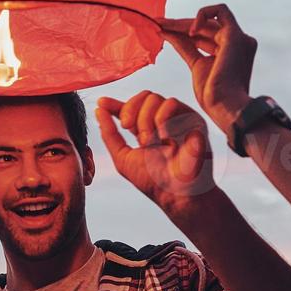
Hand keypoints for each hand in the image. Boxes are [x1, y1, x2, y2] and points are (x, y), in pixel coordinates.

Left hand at [96, 91, 216, 218]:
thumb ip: (110, 134)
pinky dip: (161, 117)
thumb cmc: (152, 181)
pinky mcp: (192, 119)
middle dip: (130, 109)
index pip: (131, 108)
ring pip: (155, 98)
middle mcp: (163, 122)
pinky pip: (171, 103)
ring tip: (148, 141)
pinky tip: (162, 137)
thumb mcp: (123, 158)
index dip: (116, 104)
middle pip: (143, 97)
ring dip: (145, 118)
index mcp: (146, 130)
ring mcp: (178, 120)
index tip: (101, 102)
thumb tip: (99, 110)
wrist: (176, 193)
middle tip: (127, 127)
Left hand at [157, 4, 257, 138]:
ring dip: (182, 21)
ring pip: (208, 21)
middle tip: (157, 23)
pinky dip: (202, 14)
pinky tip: (188, 30)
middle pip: (205, 27)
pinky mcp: (235, 36)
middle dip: (179, 25)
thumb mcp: (197, 65)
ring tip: (161, 24)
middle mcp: (238, 43)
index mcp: (231, 52)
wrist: (226, 106)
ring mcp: (239, 38)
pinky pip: (219, 11)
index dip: (183, 32)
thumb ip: (187, 48)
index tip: (163, 30)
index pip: (205, 36)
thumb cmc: (214, 96)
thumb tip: (169, 34)